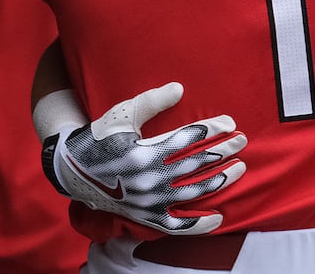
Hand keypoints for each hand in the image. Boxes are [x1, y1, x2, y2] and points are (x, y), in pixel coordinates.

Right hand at [44, 83, 246, 234]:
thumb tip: (180, 88)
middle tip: (242, 140)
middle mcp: (149, 179)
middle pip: (197, 164)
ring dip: (220, 180)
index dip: (213, 129)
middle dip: (224, 151)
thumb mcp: (121, 115)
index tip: (231, 121)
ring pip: (194, 193)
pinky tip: (219, 217)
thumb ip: (151, 101)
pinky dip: (199, 225)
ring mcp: (149, 201)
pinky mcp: (145, 217)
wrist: (72, 171)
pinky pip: (176, 227)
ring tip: (239, 168)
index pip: (189, 139)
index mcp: (144, 152)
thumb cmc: (98, 137)